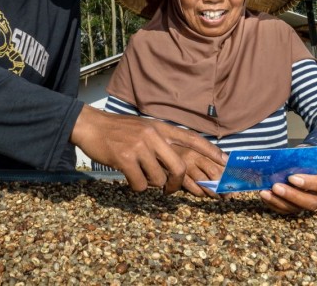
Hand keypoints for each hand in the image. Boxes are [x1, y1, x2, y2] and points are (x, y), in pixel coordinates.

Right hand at [71, 105, 225, 193]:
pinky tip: (128, 177)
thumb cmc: (118, 131)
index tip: (225, 161)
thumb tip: (176, 163)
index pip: (191, 138)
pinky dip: (136, 186)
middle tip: (170, 190)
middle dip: (177, 183)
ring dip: (150, 184)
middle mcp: (153, 135)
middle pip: (179, 166)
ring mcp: (139, 146)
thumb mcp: (144, 128)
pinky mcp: (125, 158)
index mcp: (160, 127)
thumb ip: (160, 142)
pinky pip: (140, 184)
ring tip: (139, 175)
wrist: (91, 126)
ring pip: (158, 178)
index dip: (210, 151)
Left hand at [258, 157, 316, 214]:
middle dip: (290, 195)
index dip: (306, 183)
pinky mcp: (296, 207)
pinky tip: (264, 196)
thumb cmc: (309, 160)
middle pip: (308, 202)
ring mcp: (307, 204)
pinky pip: (285, 210)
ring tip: (265, 192)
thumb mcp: (308, 156)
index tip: (291, 177)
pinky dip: (273, 204)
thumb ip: (299, 159)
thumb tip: (281, 159)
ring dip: (278, 201)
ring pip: (295, 208)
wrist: (312, 167)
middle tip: (275, 187)